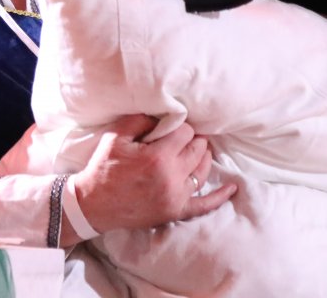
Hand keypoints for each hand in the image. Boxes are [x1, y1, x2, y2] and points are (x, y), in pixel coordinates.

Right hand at [69, 115, 234, 240]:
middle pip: (197, 150)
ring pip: (202, 171)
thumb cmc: (104, 168)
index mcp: (158, 157)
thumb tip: (161, 114)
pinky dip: (220, 196)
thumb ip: (140, 120)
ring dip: (203, 157)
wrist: (94, 204)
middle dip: (193, 140)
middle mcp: (172, 178)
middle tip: (184, 136)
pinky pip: (204, 205)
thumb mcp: (116, 136)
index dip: (179, 127)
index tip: (171, 127)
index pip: (185, 133)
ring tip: (199, 149)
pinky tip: (232, 188)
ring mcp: (176, 197)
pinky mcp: (175, 211)